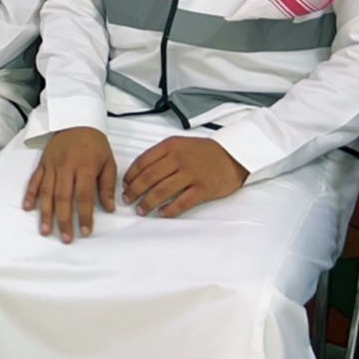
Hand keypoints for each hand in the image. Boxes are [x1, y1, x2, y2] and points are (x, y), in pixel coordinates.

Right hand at [24, 127, 116, 243]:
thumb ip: (107, 185)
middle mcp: (66, 168)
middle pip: (63, 198)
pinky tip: (28, 208)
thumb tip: (109, 208)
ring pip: (46, 192)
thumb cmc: (95, 144)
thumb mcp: (108, 162)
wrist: (77, 120)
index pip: (83, 196)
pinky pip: (34, 180)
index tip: (85, 232)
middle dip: (63, 220)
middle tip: (65, 238)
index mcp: (84, 168)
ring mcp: (52, 165)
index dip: (84, 216)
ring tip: (45, 231)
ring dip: (45, 213)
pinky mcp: (43, 163)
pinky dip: (30, 194)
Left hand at [122, 136, 249, 218]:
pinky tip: (162, 214)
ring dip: (148, 202)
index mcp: (170, 146)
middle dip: (134, 191)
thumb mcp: (180, 144)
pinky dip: (169, 209)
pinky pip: (182, 202)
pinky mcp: (203, 189)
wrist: (233, 155)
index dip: (131, 176)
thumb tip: (138, 172)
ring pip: (162, 191)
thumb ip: (161, 155)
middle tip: (127, 200)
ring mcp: (192, 174)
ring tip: (141, 210)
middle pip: (149, 177)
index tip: (125, 185)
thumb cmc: (203, 151)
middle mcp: (179, 159)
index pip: (143, 161)